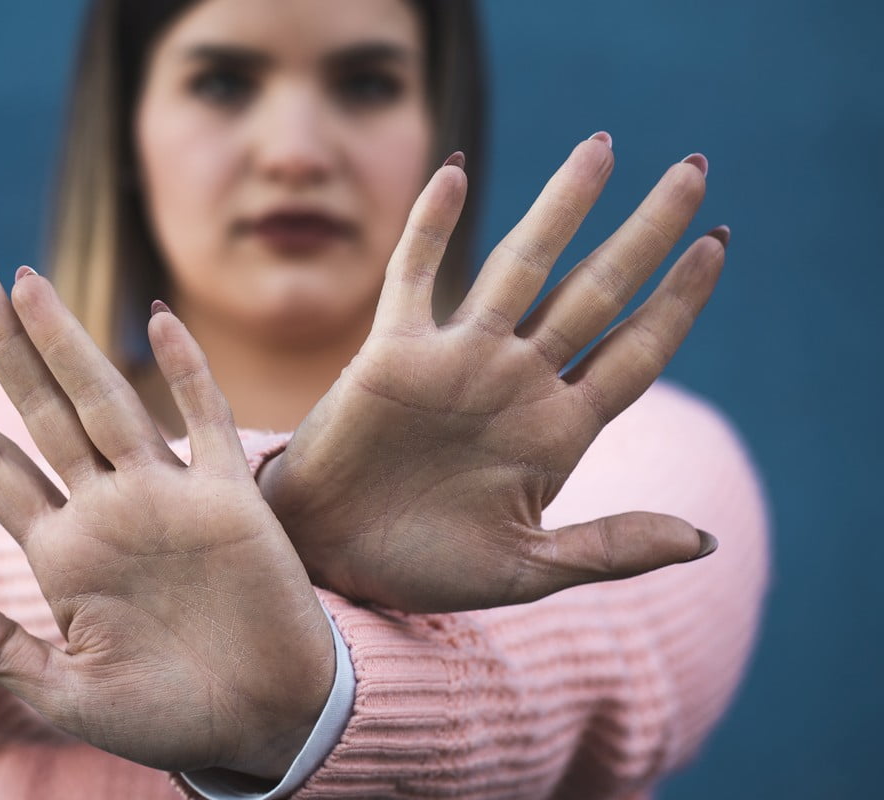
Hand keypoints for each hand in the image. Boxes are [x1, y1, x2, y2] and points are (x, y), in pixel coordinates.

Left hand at [0, 266, 333, 777]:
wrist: (267, 719)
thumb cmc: (169, 718)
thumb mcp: (70, 696)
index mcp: (64, 555)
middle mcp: (109, 512)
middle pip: (43, 412)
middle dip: (4, 347)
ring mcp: (168, 497)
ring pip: (108, 401)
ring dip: (69, 343)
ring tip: (25, 282)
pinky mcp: (230, 497)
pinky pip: (206, 419)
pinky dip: (187, 369)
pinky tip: (158, 319)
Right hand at [258, 137, 725, 612]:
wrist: (333, 556)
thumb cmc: (425, 566)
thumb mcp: (526, 569)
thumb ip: (609, 548)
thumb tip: (703, 539)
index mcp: (556, 430)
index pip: (635, 351)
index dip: (678, 301)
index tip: (718, 245)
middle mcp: (515, 381)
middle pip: (596, 292)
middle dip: (646, 233)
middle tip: (695, 171)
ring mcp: (457, 361)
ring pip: (520, 267)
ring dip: (561, 207)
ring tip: (603, 147)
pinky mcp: (393, 352)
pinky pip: (415, 275)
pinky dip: (432, 225)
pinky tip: (457, 172)